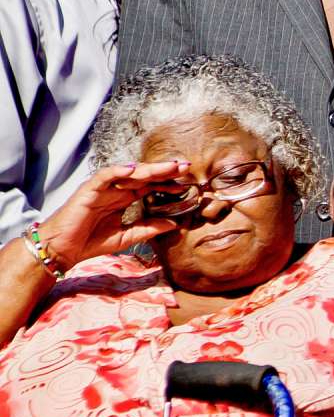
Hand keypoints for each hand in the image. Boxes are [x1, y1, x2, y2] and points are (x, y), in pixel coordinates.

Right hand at [31, 162, 187, 265]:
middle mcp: (115, 191)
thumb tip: (175, 224)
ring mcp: (102, 189)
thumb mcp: (127, 236)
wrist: (63, 250)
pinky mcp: (88, 190)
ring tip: (169, 167)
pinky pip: (104, 176)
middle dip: (164, 171)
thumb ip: (149, 228)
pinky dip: (119, 171)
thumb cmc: (90, 242)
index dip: (168, 183)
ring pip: (128, 173)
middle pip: (143, 176)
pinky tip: (134, 170)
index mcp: (124, 199)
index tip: (188, 183)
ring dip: (149, 169)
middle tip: (185, 166)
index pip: (150, 187)